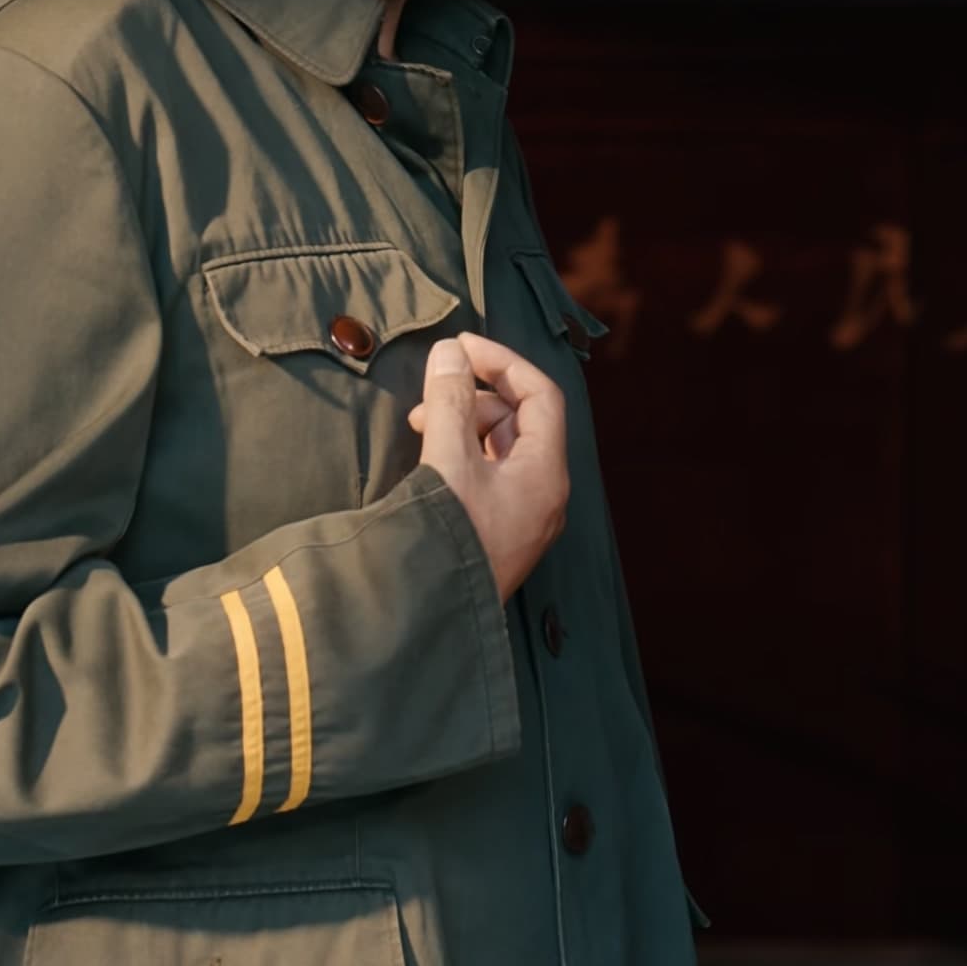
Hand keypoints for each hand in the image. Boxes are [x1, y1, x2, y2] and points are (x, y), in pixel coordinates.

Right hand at [408, 334, 569, 601]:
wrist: (427, 619)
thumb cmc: (446, 539)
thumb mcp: (446, 462)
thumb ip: (448, 401)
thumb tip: (450, 352)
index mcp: (546, 474)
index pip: (541, 396)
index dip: (503, 362)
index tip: (461, 346)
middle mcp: (544, 494)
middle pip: (521, 420)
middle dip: (476, 396)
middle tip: (429, 395)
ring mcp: (523, 517)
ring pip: (502, 448)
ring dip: (464, 424)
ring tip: (420, 424)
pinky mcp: (498, 534)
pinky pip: (490, 476)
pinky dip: (462, 454)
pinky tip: (429, 456)